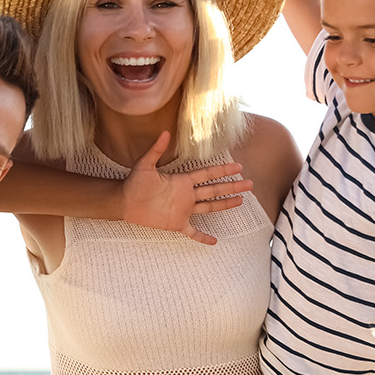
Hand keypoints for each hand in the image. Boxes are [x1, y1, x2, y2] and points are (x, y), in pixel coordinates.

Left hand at [121, 131, 252, 245]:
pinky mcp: (176, 223)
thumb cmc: (134, 183)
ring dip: (225, 204)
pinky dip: (203, 237)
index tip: (238, 167)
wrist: (124, 202)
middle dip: (232, 187)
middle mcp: (186, 195)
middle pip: (214, 190)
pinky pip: (193, 232)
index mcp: (182, 181)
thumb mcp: (144, 165)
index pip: (207, 174)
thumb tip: (164, 132)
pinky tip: (214, 241)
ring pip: (209, 207)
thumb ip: (155, 150)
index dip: (222, 171)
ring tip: (240, 201)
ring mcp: (183, 210)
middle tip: (249, 184)